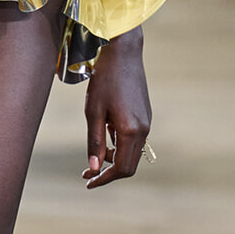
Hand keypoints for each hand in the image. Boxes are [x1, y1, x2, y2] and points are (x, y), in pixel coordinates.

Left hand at [82, 33, 150, 187]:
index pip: (121, 168)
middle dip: (109, 172)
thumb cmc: (104, 79)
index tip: (88, 181)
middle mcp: (144, 130)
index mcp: (131, 131)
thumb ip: (95, 142)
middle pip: (129, 165)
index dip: (104, 179)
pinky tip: (105, 133)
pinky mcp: (145, 114)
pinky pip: (134, 139)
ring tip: (95, 151)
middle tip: (87, 171)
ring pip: (132, 152)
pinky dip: (119, 145)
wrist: (123, 52)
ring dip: (114, 158)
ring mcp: (147, 122)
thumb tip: (93, 168)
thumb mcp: (93, 112)